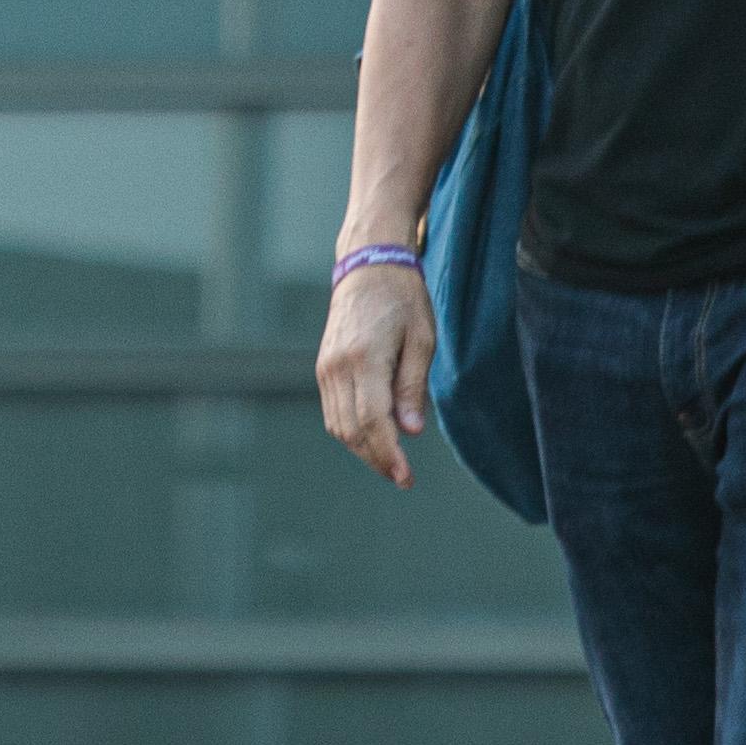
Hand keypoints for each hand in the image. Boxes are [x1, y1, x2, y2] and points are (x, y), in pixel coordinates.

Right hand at [316, 259, 431, 487]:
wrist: (368, 267)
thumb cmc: (403, 299)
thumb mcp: (422, 340)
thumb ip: (413, 386)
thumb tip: (411, 431)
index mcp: (364, 358)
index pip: (372, 421)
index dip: (389, 454)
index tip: (406, 478)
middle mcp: (338, 367)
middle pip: (352, 430)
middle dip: (377, 458)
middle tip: (402, 477)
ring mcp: (326, 368)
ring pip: (339, 426)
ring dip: (363, 449)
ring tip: (391, 462)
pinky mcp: (323, 368)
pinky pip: (333, 412)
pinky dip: (352, 431)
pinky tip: (374, 438)